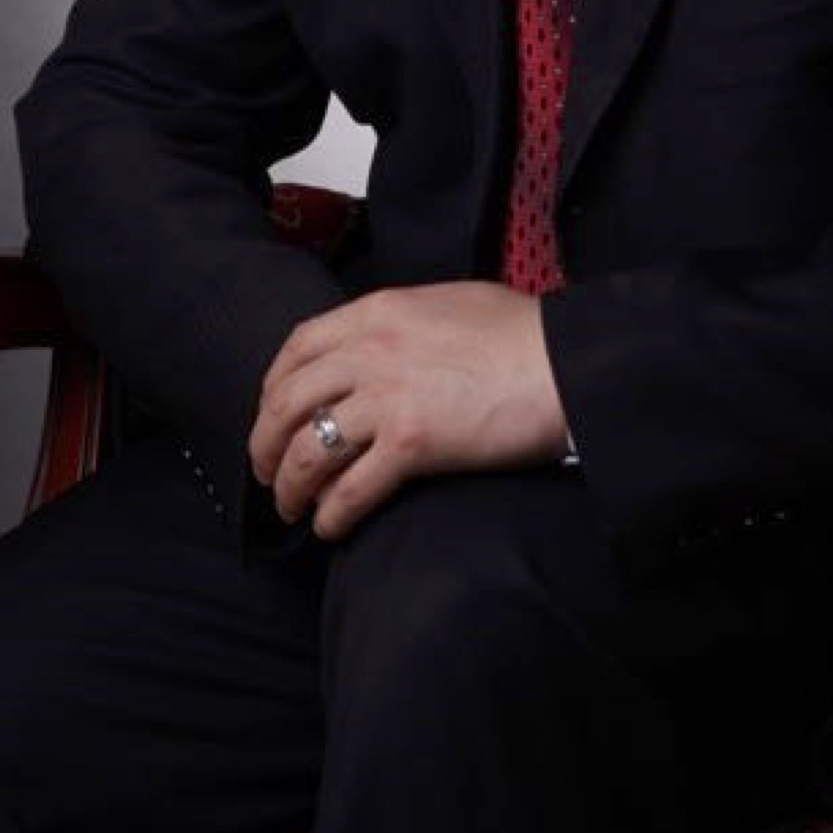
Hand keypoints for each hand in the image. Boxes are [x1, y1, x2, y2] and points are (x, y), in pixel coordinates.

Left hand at [248, 281, 570, 539]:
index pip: (297, 348)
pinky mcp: (412, 444)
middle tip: (266, 472)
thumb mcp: (449, 303)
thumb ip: (403, 323)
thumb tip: (382, 345)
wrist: (567, 362)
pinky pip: (351, 489)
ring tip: (293, 509)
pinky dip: (333, 516)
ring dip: (291, 487)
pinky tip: (332, 529)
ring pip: (307, 450)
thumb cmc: (524, 334)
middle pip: (287, 403)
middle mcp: (371, 349)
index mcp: (378, 311)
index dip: (273, 389)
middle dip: (265, 445)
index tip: (271, 415)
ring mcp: (388, 397)